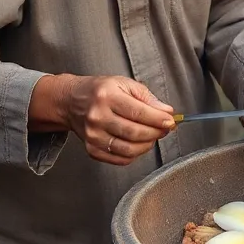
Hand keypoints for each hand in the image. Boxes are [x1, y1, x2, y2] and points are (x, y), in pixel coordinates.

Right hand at [57, 75, 176, 164]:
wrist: (72, 102)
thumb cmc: (100, 91)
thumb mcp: (124, 84)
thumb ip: (147, 97)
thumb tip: (166, 112)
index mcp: (106, 96)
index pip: (138, 112)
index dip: (158, 119)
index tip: (171, 121)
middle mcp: (97, 117)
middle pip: (134, 133)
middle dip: (156, 132)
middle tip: (165, 128)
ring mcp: (93, 135)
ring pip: (129, 149)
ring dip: (148, 145)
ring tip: (153, 136)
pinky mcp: (92, 149)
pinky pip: (120, 159)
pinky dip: (135, 154)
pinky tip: (138, 144)